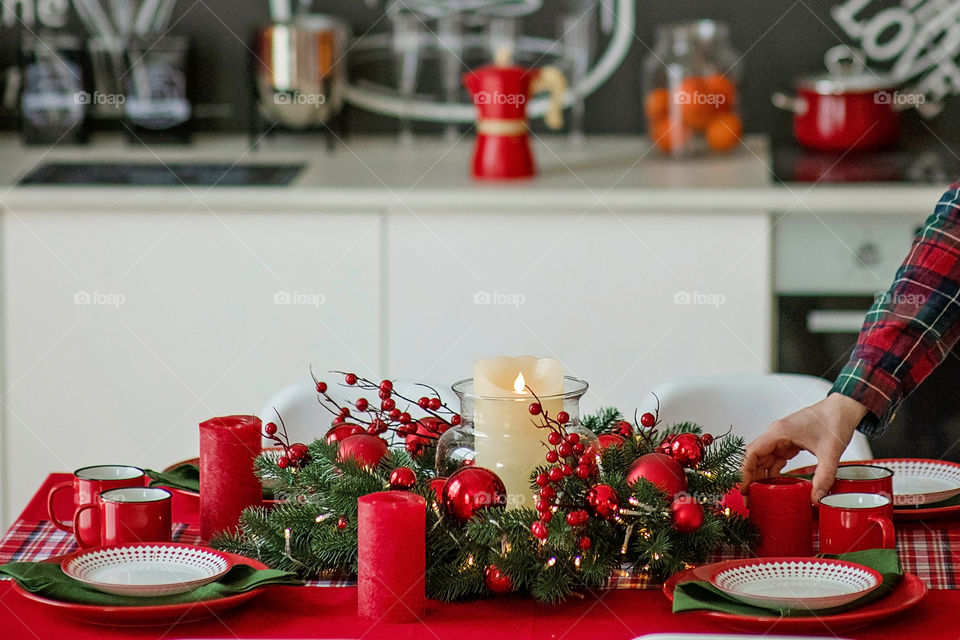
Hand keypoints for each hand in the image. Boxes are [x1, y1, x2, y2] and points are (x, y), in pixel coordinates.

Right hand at [740, 393, 867, 502]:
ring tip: (758, 495)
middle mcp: (776, 434)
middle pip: (753, 457)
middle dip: (749, 478)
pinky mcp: (789, 442)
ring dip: (759, 476)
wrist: (844, 408)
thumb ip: (824, 477)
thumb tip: (816, 498)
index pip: (751, 453)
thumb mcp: (830, 452)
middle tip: (750, 498)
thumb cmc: (834, 420)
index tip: (743, 488)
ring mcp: (781, 438)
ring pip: (762, 459)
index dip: (743, 472)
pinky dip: (771, 472)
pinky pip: (774, 458)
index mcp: (778, 433)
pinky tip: (774, 485)